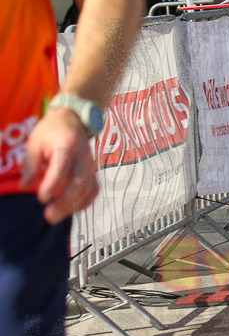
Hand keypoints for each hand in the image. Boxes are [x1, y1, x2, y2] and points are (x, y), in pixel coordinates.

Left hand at [21, 108, 98, 224]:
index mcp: (66, 145)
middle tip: (49, 216)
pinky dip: (84, 202)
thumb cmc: (51, 131)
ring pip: (89, 188)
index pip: (62, 168)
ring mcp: (90, 163)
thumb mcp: (34, 142)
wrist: (73, 119)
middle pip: (80, 182)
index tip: (41, 198)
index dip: (52, 185)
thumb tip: (26, 187)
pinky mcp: (93, 170)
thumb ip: (31, 165)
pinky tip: (71, 208)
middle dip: (65, 202)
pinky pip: (94, 189)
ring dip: (73, 205)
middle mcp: (82, 155)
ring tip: (56, 215)